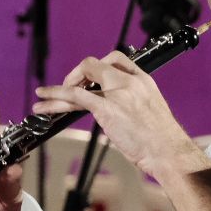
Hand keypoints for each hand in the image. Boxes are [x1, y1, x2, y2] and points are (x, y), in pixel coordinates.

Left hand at [32, 51, 208, 181]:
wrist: (168, 151)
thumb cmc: (162, 139)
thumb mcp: (151, 111)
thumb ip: (134, 103)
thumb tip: (119, 109)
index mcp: (143, 79)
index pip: (116, 59)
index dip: (98, 67)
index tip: (89, 78)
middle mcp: (129, 82)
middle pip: (94, 64)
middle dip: (77, 74)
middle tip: (69, 88)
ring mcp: (117, 94)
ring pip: (80, 81)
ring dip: (59, 87)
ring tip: (43, 94)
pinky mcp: (107, 109)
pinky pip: (76, 96)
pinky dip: (56, 96)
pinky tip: (44, 101)